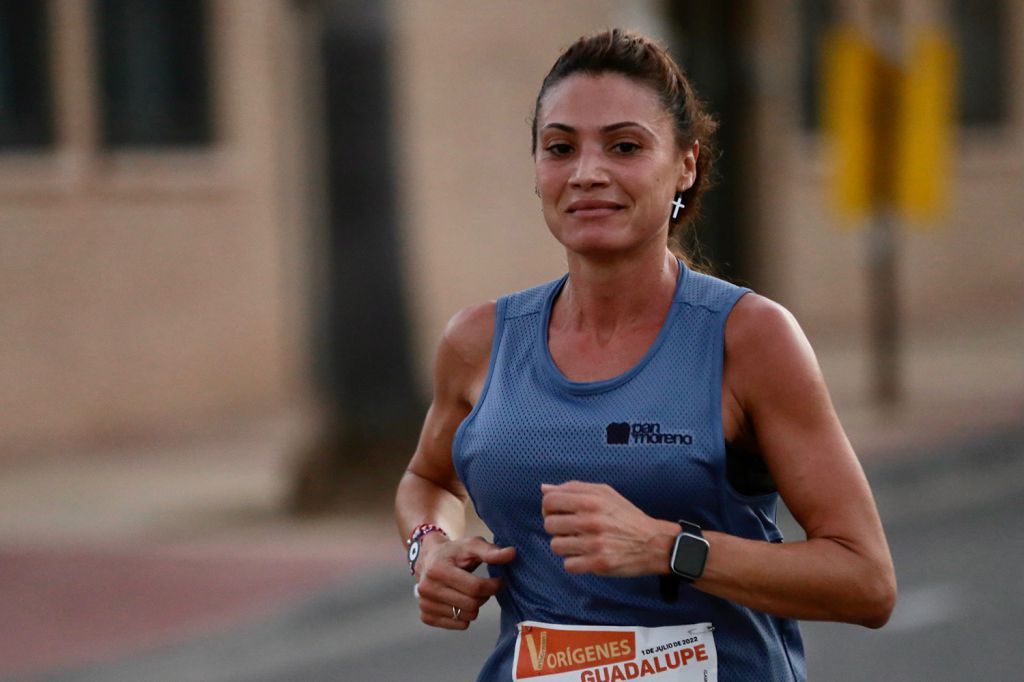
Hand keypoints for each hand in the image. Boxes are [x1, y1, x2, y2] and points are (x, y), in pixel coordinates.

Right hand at [415, 535, 515, 629]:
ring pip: (466, 617)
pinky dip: (464, 616)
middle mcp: (427, 588)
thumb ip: (491, 551)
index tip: (499, 581)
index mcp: (438, 569)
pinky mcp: (426, 616)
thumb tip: (512, 553)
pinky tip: (460, 601)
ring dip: (475, 606)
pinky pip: (457, 625)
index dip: (493, 586)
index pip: (475, 587)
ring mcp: (425, 604)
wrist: (428, 559)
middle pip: (471, 604)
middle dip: (484, 596)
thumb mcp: (471, 546)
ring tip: (470, 593)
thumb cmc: (454, 552)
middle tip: (485, 587)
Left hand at [541, 481, 677, 576]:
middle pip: (549, 524)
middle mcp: (591, 521)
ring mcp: (594, 543)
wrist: (653, 542)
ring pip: (556, 546)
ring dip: (565, 546)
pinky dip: (575, 562)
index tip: (558, 512)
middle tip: (571, 529)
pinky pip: (568, 565)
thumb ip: (574, 488)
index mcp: (591, 500)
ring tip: (579, 543)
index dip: (549, 507)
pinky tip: (586, 556)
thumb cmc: (626, 516)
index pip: (550, 501)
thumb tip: (544, 489)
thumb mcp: (605, 493)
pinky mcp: (598, 563)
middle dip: (558, 527)